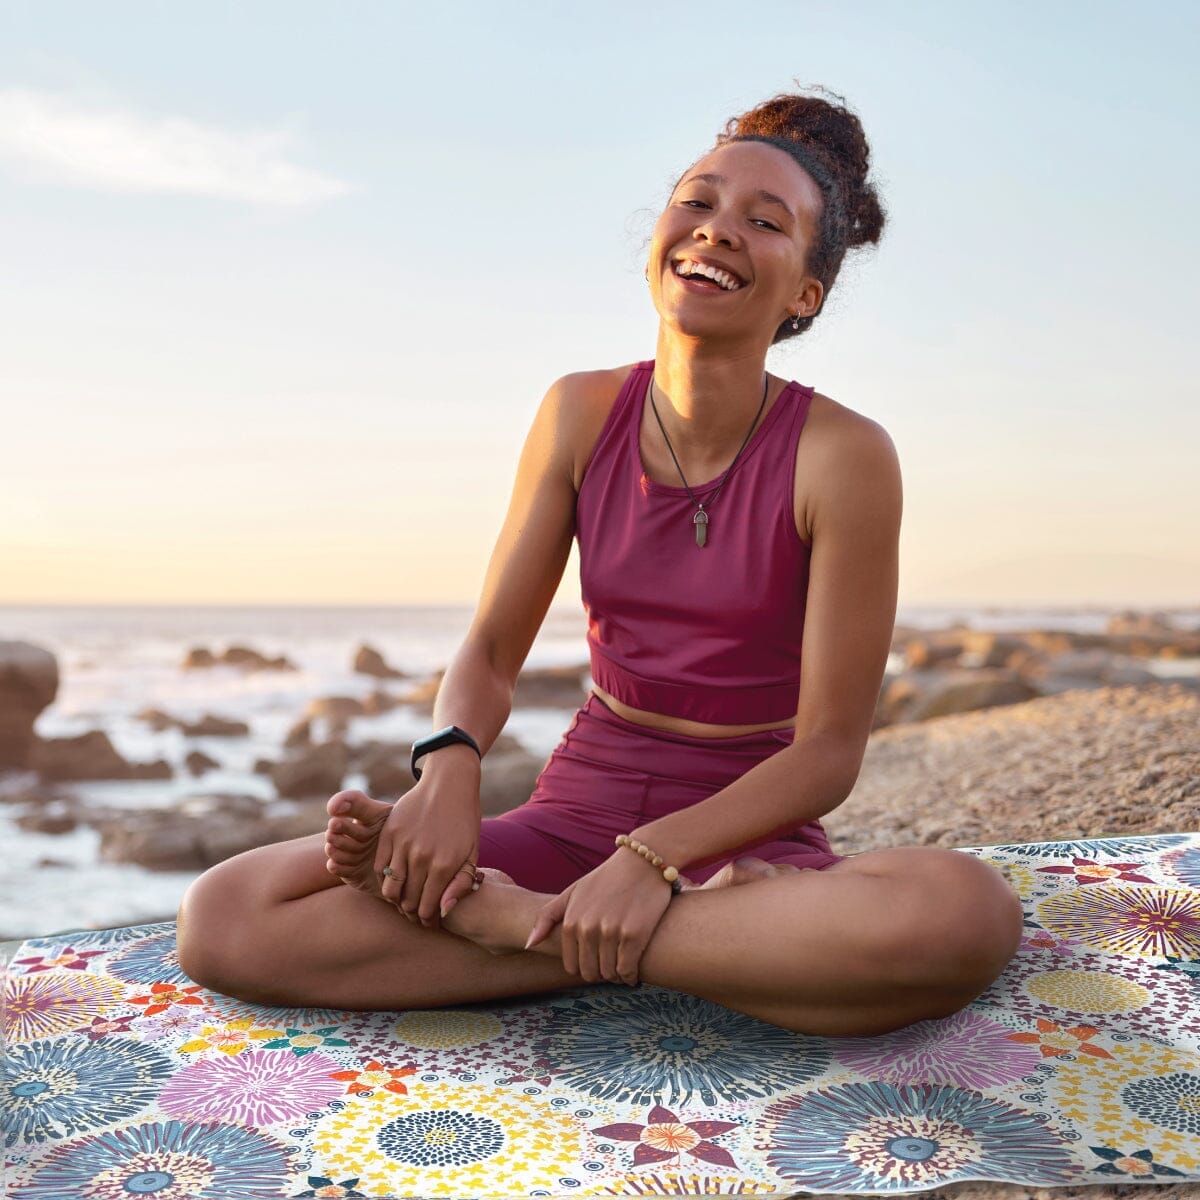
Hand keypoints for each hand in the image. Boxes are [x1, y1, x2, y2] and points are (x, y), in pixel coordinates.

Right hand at [375, 753, 480, 930]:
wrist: (449, 784)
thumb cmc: (465, 822)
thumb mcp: (472, 854)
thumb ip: (460, 885)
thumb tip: (442, 911)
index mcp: (444, 865)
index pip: (428, 909)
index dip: (428, 921)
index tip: (429, 923)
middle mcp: (421, 857)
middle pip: (408, 902)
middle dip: (413, 914)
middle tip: (416, 915)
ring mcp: (402, 844)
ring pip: (390, 888)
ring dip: (396, 900)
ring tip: (405, 900)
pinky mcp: (389, 832)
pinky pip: (380, 868)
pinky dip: (385, 880)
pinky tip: (395, 881)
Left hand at [525, 850, 673, 985]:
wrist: (643, 863)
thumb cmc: (607, 878)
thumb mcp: (573, 892)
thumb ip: (547, 917)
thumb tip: (529, 945)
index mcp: (571, 921)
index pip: (571, 965)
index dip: (584, 967)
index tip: (596, 960)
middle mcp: (588, 928)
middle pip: (591, 972)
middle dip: (600, 973)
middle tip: (611, 965)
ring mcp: (611, 932)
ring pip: (609, 973)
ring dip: (616, 975)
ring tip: (622, 966)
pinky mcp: (634, 935)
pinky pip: (627, 970)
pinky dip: (630, 976)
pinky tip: (633, 970)